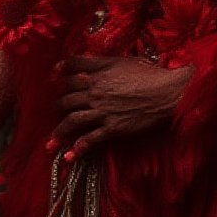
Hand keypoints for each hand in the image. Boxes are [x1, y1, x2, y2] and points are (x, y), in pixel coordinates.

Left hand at [50, 55, 192, 158]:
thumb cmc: (148, 74)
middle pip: (66, 99)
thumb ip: (98, 62)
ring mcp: (103, 111)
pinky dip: (78, 149)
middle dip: (56, 107)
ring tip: (50, 143)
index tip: (53, 81)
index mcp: (97, 74)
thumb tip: (81, 62)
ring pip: (72, 120)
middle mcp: (95, 92)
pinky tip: (69, 157)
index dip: (59, 76)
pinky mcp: (113, 128)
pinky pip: (91, 139)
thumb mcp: (121, 60)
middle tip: (52, 113)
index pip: (70, 74)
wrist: (166, 92)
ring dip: (59, 132)